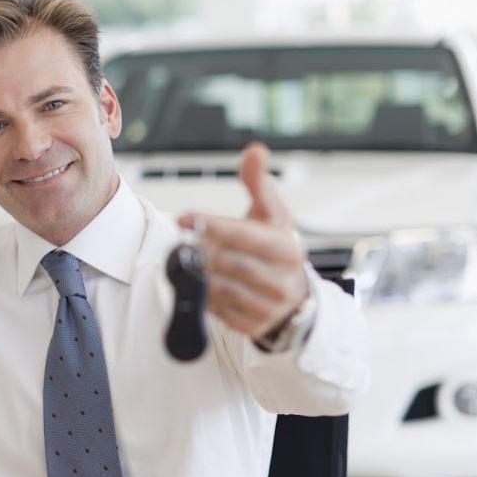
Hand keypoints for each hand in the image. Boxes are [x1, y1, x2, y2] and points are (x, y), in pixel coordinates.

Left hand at [177, 142, 307, 338]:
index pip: (244, 235)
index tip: (182, 218)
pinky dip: (204, 296)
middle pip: (226, 262)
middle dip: (202, 251)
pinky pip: (216, 310)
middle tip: (187, 243)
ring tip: (194, 261)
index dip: (211, 225)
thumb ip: (258, 182)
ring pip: (218, 288)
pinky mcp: (252, 327)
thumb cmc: (274, 246)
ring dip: (199, 273)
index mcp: (288, 248)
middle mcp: (282, 280)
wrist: (293, 296)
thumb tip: (255, 149)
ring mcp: (268, 307)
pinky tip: (204, 283)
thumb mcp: (271, 214)